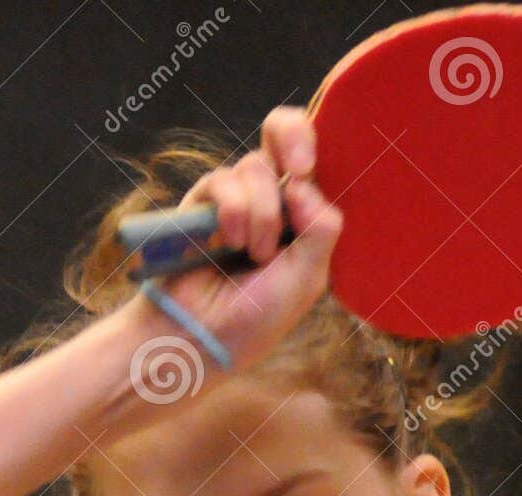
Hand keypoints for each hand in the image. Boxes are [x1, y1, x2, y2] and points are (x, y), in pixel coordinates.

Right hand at [133, 107, 341, 374]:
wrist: (204, 335)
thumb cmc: (257, 316)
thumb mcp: (307, 278)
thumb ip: (320, 228)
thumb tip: (301, 182)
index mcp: (302, 217)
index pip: (313, 160)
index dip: (311, 146)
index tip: (304, 171)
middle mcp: (271, 199)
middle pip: (283, 133)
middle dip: (292, 137)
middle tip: (296, 171)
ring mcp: (236, 198)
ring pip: (257, 168)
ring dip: (261, 214)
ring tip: (252, 254)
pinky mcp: (202, 203)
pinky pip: (223, 181)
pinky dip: (233, 211)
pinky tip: (231, 242)